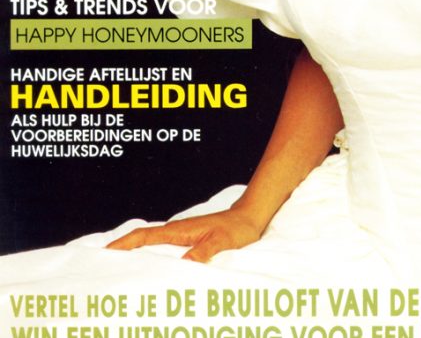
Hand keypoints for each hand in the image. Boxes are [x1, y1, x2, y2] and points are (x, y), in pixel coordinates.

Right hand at [106, 204, 264, 262]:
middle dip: (120, 252)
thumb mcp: (220, 243)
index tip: (103, 253)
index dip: (122, 244)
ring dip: (134, 257)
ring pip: (150, 248)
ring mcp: (179, 238)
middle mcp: (174, 233)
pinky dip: (150, 260)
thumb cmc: (235, 229)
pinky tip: (148, 273)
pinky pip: (162, 252)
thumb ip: (202, 253)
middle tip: (100, 269)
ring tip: (116, 274)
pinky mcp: (186, 243)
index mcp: (178, 231)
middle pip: (140, 242)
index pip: (143, 237)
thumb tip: (183, 266)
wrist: (248, 219)